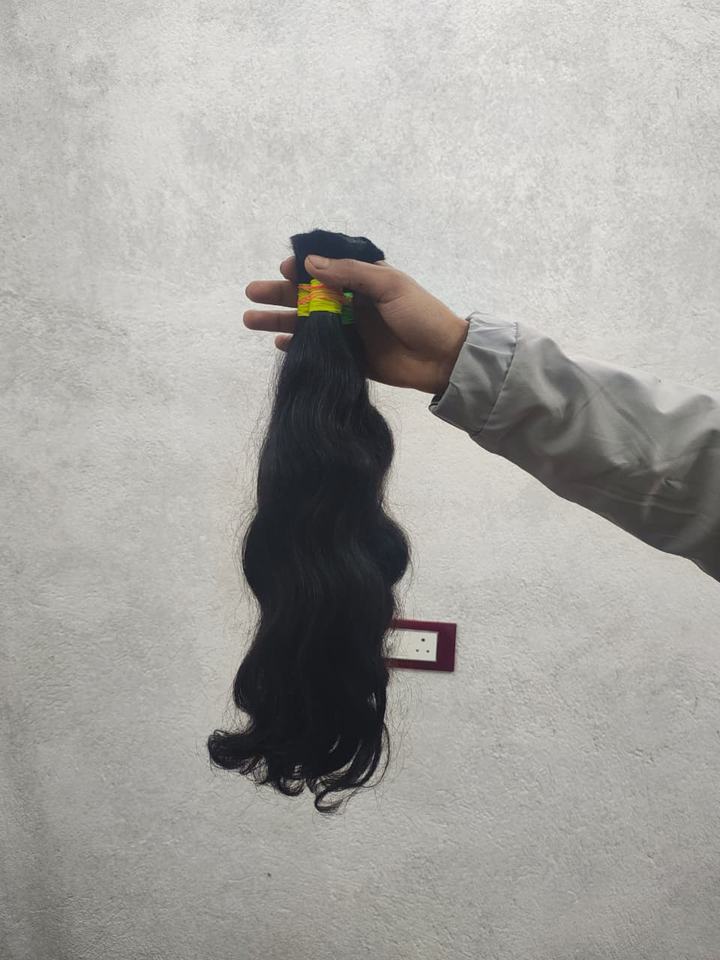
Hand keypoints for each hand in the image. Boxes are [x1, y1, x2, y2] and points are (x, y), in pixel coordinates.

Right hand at [244, 255, 469, 394]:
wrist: (443, 360)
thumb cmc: (421, 315)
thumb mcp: (389, 285)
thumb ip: (350, 274)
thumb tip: (309, 264)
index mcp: (363, 280)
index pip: (325, 269)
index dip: (301, 268)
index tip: (283, 270)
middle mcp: (352, 304)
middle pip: (307, 296)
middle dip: (279, 295)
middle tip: (252, 293)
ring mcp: (348, 331)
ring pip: (307, 323)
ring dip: (280, 321)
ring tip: (251, 319)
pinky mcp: (349, 358)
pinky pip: (318, 350)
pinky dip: (297, 347)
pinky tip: (280, 344)